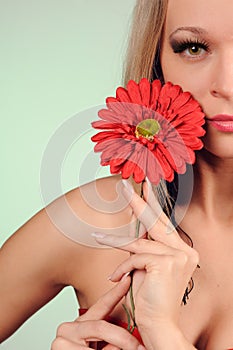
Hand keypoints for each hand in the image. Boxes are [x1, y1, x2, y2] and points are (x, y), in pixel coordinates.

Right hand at [51, 275, 144, 349]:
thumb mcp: (100, 349)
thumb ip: (109, 339)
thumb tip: (130, 338)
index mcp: (79, 326)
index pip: (100, 306)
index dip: (116, 293)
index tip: (128, 279)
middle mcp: (68, 329)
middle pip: (102, 325)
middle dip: (124, 339)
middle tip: (140, 348)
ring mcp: (62, 340)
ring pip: (100, 335)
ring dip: (117, 347)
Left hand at [94, 179, 198, 331]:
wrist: (157, 325)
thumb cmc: (150, 297)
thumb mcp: (146, 266)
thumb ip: (143, 246)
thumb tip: (133, 224)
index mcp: (183, 250)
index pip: (164, 222)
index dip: (152, 204)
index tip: (145, 187)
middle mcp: (185, 250)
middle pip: (155, 222)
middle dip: (137, 203)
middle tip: (124, 187)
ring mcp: (178, 255)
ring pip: (139, 242)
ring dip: (115, 242)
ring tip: (98, 237)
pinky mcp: (167, 262)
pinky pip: (135, 257)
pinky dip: (122, 268)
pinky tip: (114, 277)